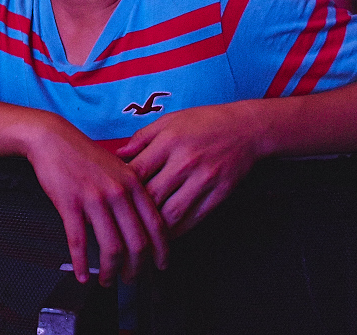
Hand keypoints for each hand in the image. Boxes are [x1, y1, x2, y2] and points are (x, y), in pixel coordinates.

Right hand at [25, 118, 168, 286]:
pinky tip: (82, 274)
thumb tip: (145, 223)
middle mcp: (117, 192)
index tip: (161, 265)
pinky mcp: (70, 204)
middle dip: (136, 268)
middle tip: (131, 278)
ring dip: (112, 271)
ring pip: (111, 247)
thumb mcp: (118, 167)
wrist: (53, 138)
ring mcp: (94, 199)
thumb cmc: (84, 153)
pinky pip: (78, 242)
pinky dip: (81, 264)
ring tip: (108, 280)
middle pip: (137, 242)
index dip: (161, 251)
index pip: (156, 225)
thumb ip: (134, 192)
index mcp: (133, 183)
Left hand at [118, 101, 267, 238]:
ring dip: (155, 228)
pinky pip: (195, 218)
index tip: (111, 198)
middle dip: (135, 212)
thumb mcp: (169, 121)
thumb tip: (117, 155)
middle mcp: (186, 161)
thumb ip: (141, 138)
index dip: (121, 187)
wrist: (245, 128)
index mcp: (169, 141)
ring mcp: (205, 179)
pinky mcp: (220, 193)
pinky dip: (179, 230)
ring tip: (141, 235)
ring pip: (173, 212)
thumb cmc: (203, 122)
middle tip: (121, 222)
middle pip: (153, 195)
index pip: (138, 171)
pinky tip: (166, 235)